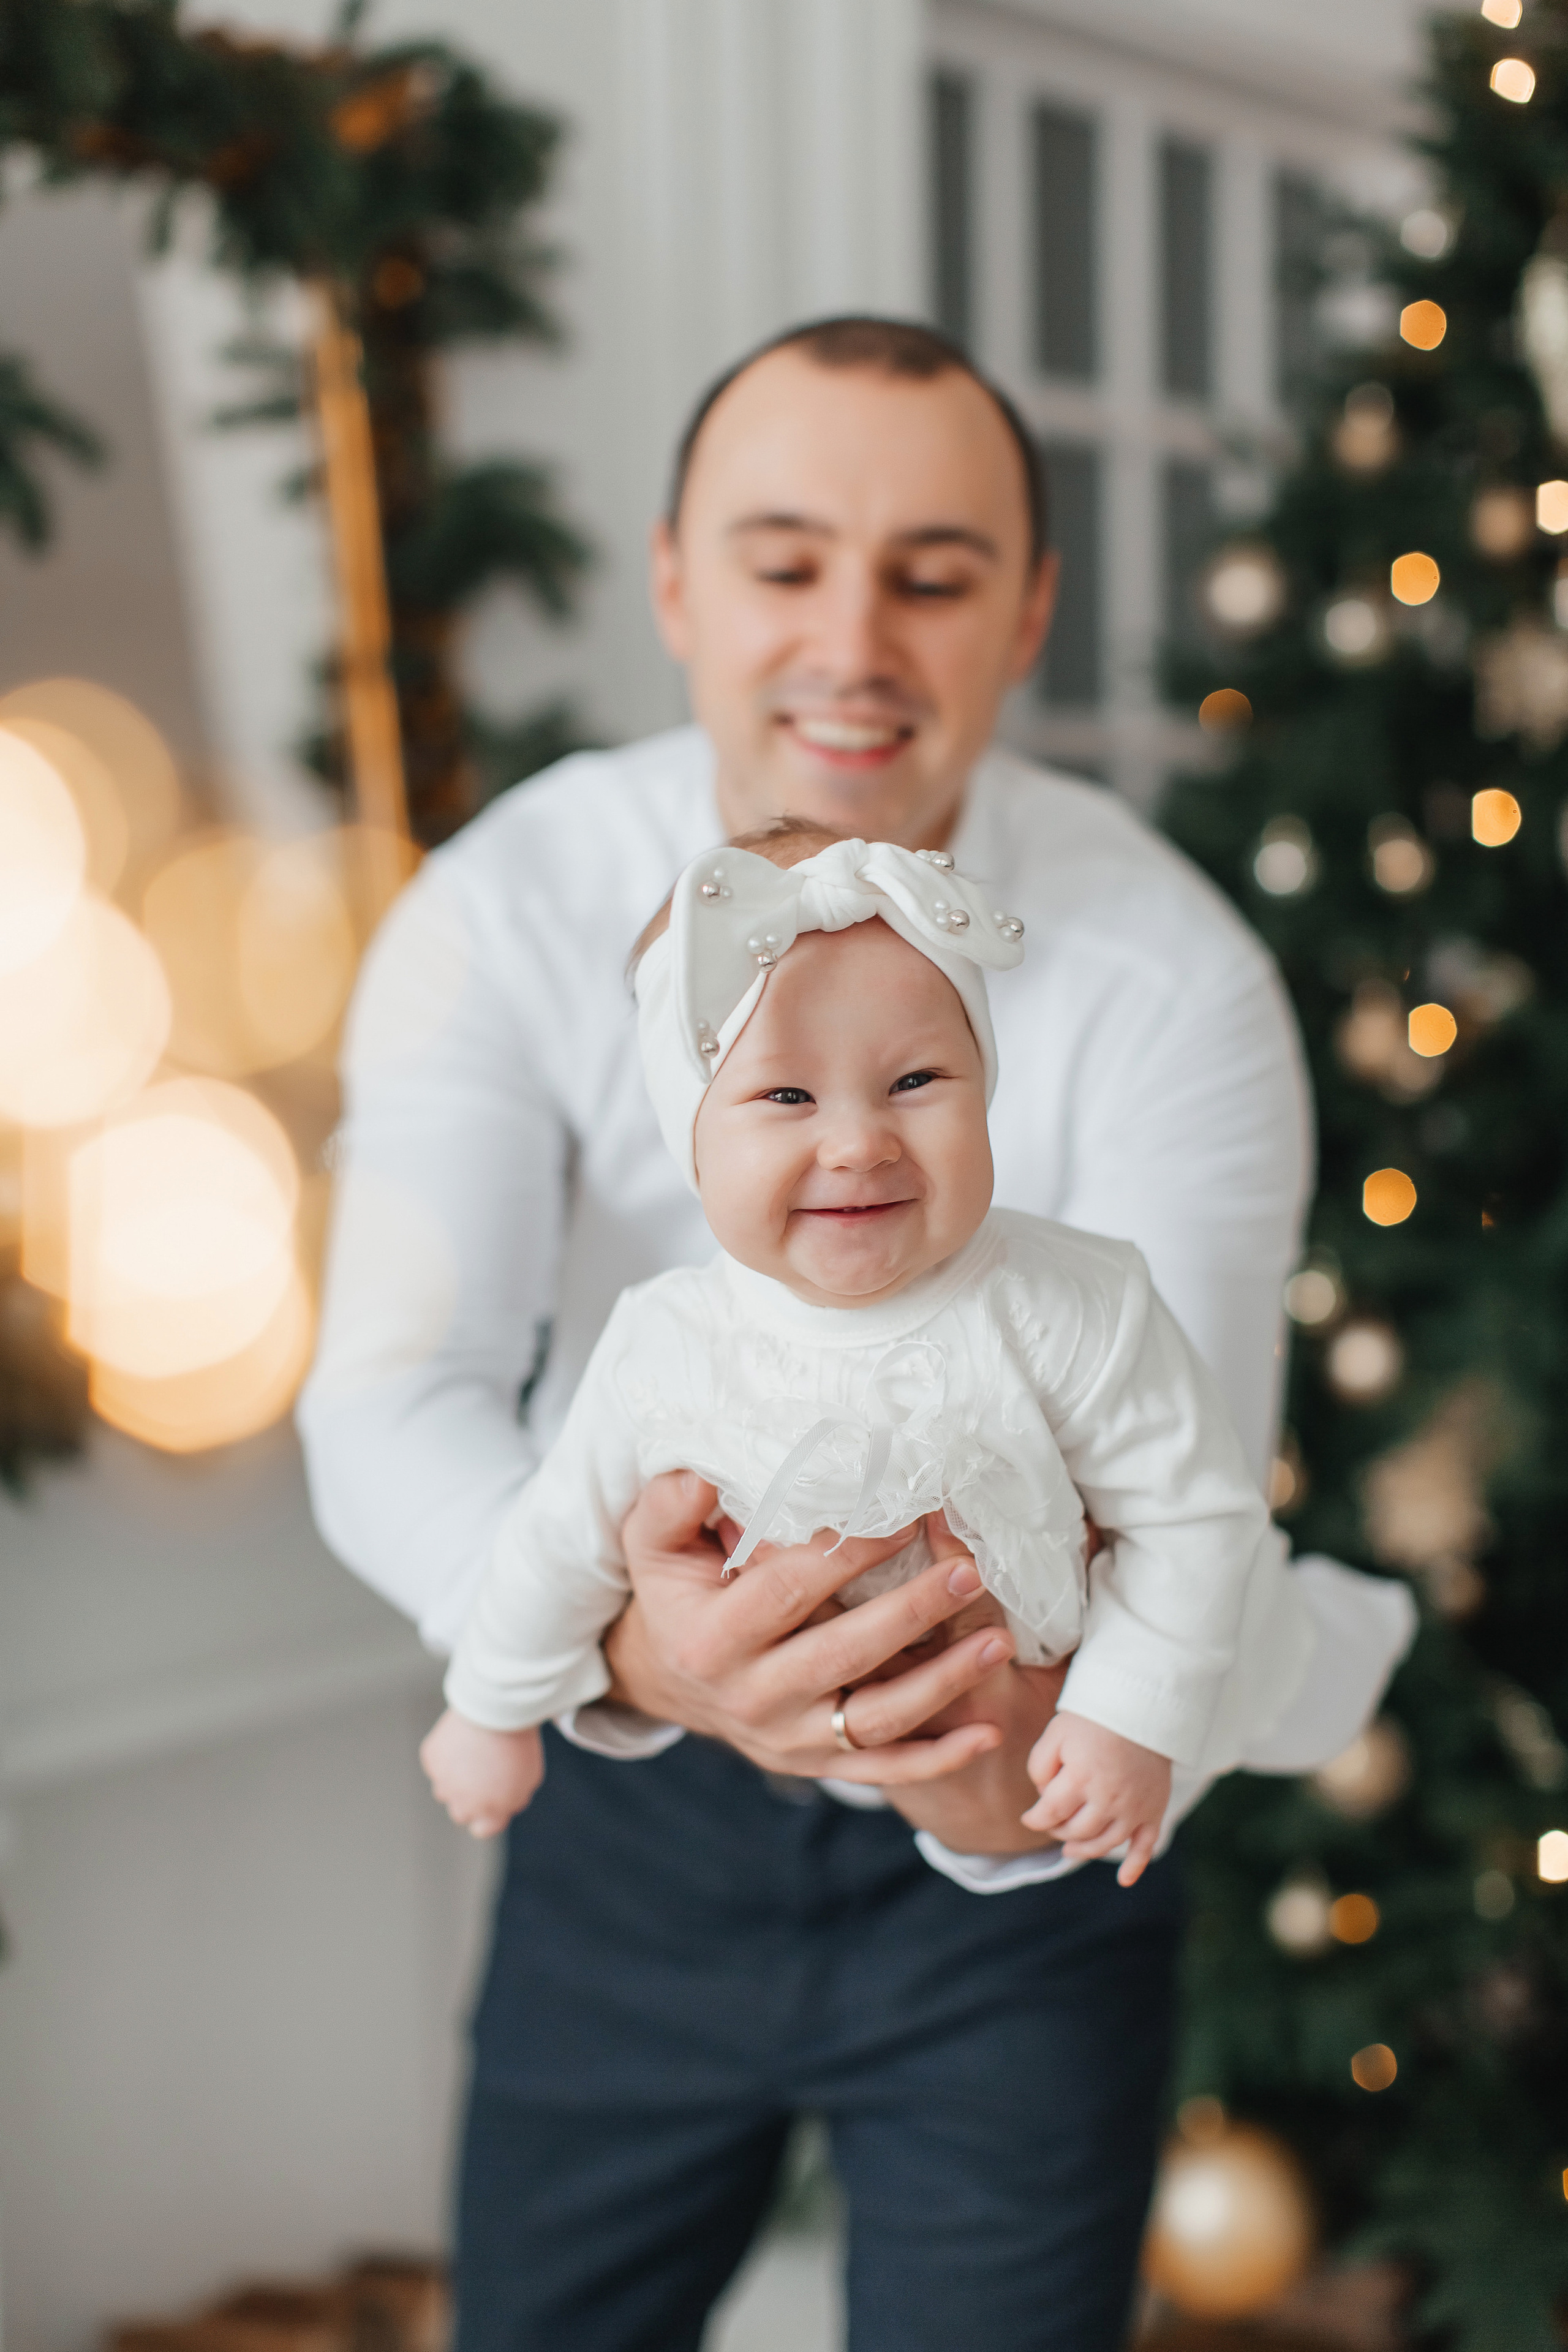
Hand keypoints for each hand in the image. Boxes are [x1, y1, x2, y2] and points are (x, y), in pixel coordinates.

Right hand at [420, 1708, 543, 1837]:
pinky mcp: (431, 1759)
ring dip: (455, 1778)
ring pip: (445, 1789)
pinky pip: (436, 1763)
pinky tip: (462, 1739)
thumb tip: (502, 1806)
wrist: (497, 1708)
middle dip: (470, 1798)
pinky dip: (445, 1754)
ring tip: (473, 1752)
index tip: (492, 1798)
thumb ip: (514, 1800)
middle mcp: (464, 1804)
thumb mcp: (530, 1778)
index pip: (482, 1829)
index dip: (488, 1815)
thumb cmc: (518, 1743)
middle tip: (483, 1772)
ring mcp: (443, 1782)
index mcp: (490, 1813)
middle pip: (461, 1812)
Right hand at [604, 1472, 1016, 1785]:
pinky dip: (938, 1757)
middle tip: (969, 1572)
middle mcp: (751, 1696)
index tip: (902, 1518)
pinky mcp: (816, 1763)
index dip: (846, 1555)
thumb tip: (707, 1473)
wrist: (671, 1680)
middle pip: (843, 1655)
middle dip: (913, 1613)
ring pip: (875, 1719)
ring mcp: (787, 1738)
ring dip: (942, 1684)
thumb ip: (674, 1503)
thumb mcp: (655, 1543)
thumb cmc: (676, 1592)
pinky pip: (884, 1768)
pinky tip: (989, 1731)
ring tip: (999, 1643)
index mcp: (711, 1639)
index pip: (787, 1592)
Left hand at [1021, 1709, 1171, 1885]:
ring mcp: (1134, 1807)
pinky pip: (1146, 1845)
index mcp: (1080, 1779)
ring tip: (1070, 1848)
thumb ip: (1040, 1766)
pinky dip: (1136, 1865)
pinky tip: (1124, 1881)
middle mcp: (1108, 1799)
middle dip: (1058, 1830)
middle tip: (1051, 1823)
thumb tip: (1043, 1797)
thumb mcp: (1055, 1734)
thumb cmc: (1092, 1717)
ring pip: (1104, 1843)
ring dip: (1084, 1850)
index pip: (1049, 1813)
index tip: (1028, 1818)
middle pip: (1076, 1831)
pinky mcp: (1154, 1809)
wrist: (1142, 1704)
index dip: (1034, 1819)